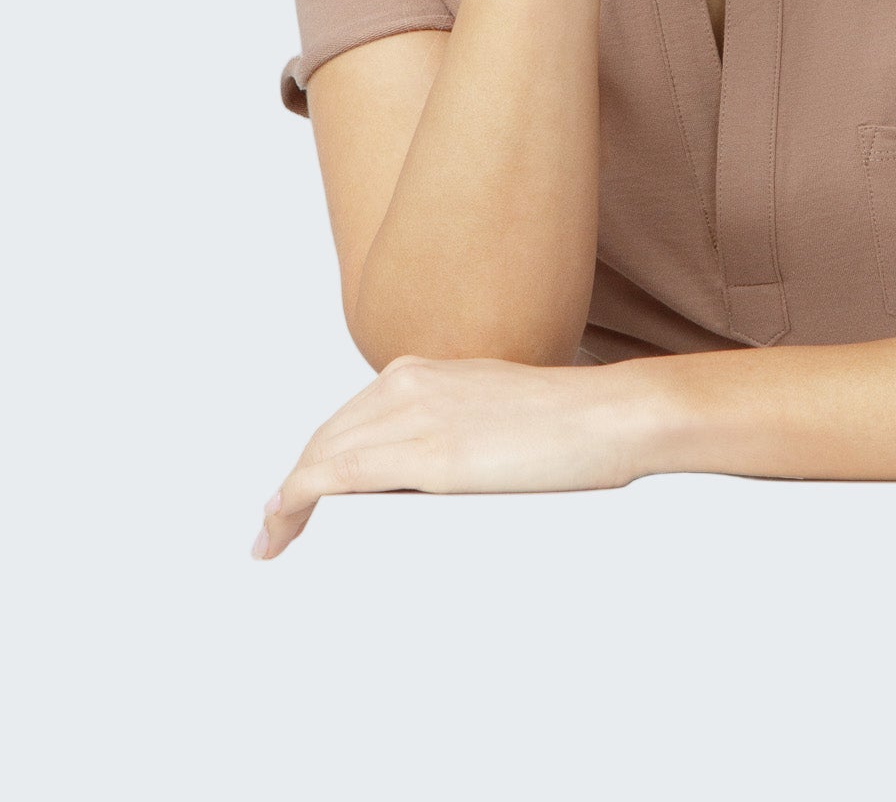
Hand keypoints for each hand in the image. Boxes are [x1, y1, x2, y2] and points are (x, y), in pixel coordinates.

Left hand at [251, 354, 648, 559]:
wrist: (610, 415)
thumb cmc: (574, 422)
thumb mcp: (499, 410)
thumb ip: (460, 426)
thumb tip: (441, 468)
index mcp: (428, 370)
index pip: (350, 416)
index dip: (318, 455)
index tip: (299, 491)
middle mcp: (410, 382)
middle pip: (327, 436)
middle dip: (294, 481)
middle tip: (273, 528)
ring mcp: (415, 415)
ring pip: (322, 455)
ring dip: (288, 498)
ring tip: (272, 538)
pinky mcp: (427, 455)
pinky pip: (336, 473)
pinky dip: (297, 498)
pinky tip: (281, 522)